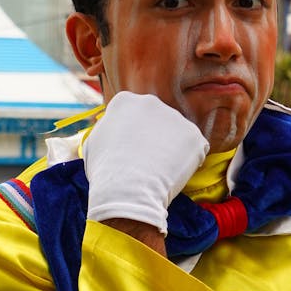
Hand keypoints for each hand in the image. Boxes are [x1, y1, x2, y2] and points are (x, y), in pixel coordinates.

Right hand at [83, 92, 208, 231]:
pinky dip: (189, 163)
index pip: (134, 115)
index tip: (130, 152)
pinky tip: (174, 174)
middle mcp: (151, 102)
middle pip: (158, 121)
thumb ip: (108, 130)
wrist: (128, 189)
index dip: (134, 135)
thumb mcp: (94, 144)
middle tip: (148, 163)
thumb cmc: (105, 172)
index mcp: (125, 101)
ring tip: (160, 171)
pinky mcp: (194, 135)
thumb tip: (113, 129)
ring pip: (178, 135)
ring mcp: (175, 117)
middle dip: (156, 139)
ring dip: (173, 151)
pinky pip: (195, 149)